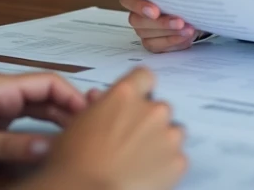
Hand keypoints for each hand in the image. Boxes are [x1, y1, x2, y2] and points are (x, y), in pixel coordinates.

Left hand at [0, 72, 87, 172]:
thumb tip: (48, 147)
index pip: (49, 83)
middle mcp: (2, 93)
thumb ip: (11, 145)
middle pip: (47, 95)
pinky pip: (25, 122)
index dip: (73, 96)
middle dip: (71, 108)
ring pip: (38, 109)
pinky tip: (52, 141)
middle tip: (92, 127)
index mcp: (0, 87)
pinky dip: (42, 129)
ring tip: (79, 135)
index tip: (90, 114)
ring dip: (58, 119)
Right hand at [30, 67, 186, 189]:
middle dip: (149, 122)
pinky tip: (147, 175)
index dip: (141, 89)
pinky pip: (178, 158)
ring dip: (161, 142)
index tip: (137, 101)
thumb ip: (98, 107)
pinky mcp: (178, 161)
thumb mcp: (78, 125)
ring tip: (140, 161)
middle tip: (132, 141)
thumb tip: (100, 100)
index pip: (144, 77)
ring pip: (173, 132)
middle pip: (160, 108)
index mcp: (125, 95)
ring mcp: (168, 135)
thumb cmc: (75, 164)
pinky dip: (167, 166)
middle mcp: (151, 110)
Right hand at [119, 0, 202, 52]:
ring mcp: (142, 29)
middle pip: (137, 20)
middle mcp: (137, 13)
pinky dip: (173, 41)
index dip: (138, 6)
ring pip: (147, 34)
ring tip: (189, 30)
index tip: (155, 12)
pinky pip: (157, 45)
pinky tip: (186, 37)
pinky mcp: (150, 42)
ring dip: (170, 33)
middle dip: (161, 23)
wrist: (192, 12)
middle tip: (180, 22)